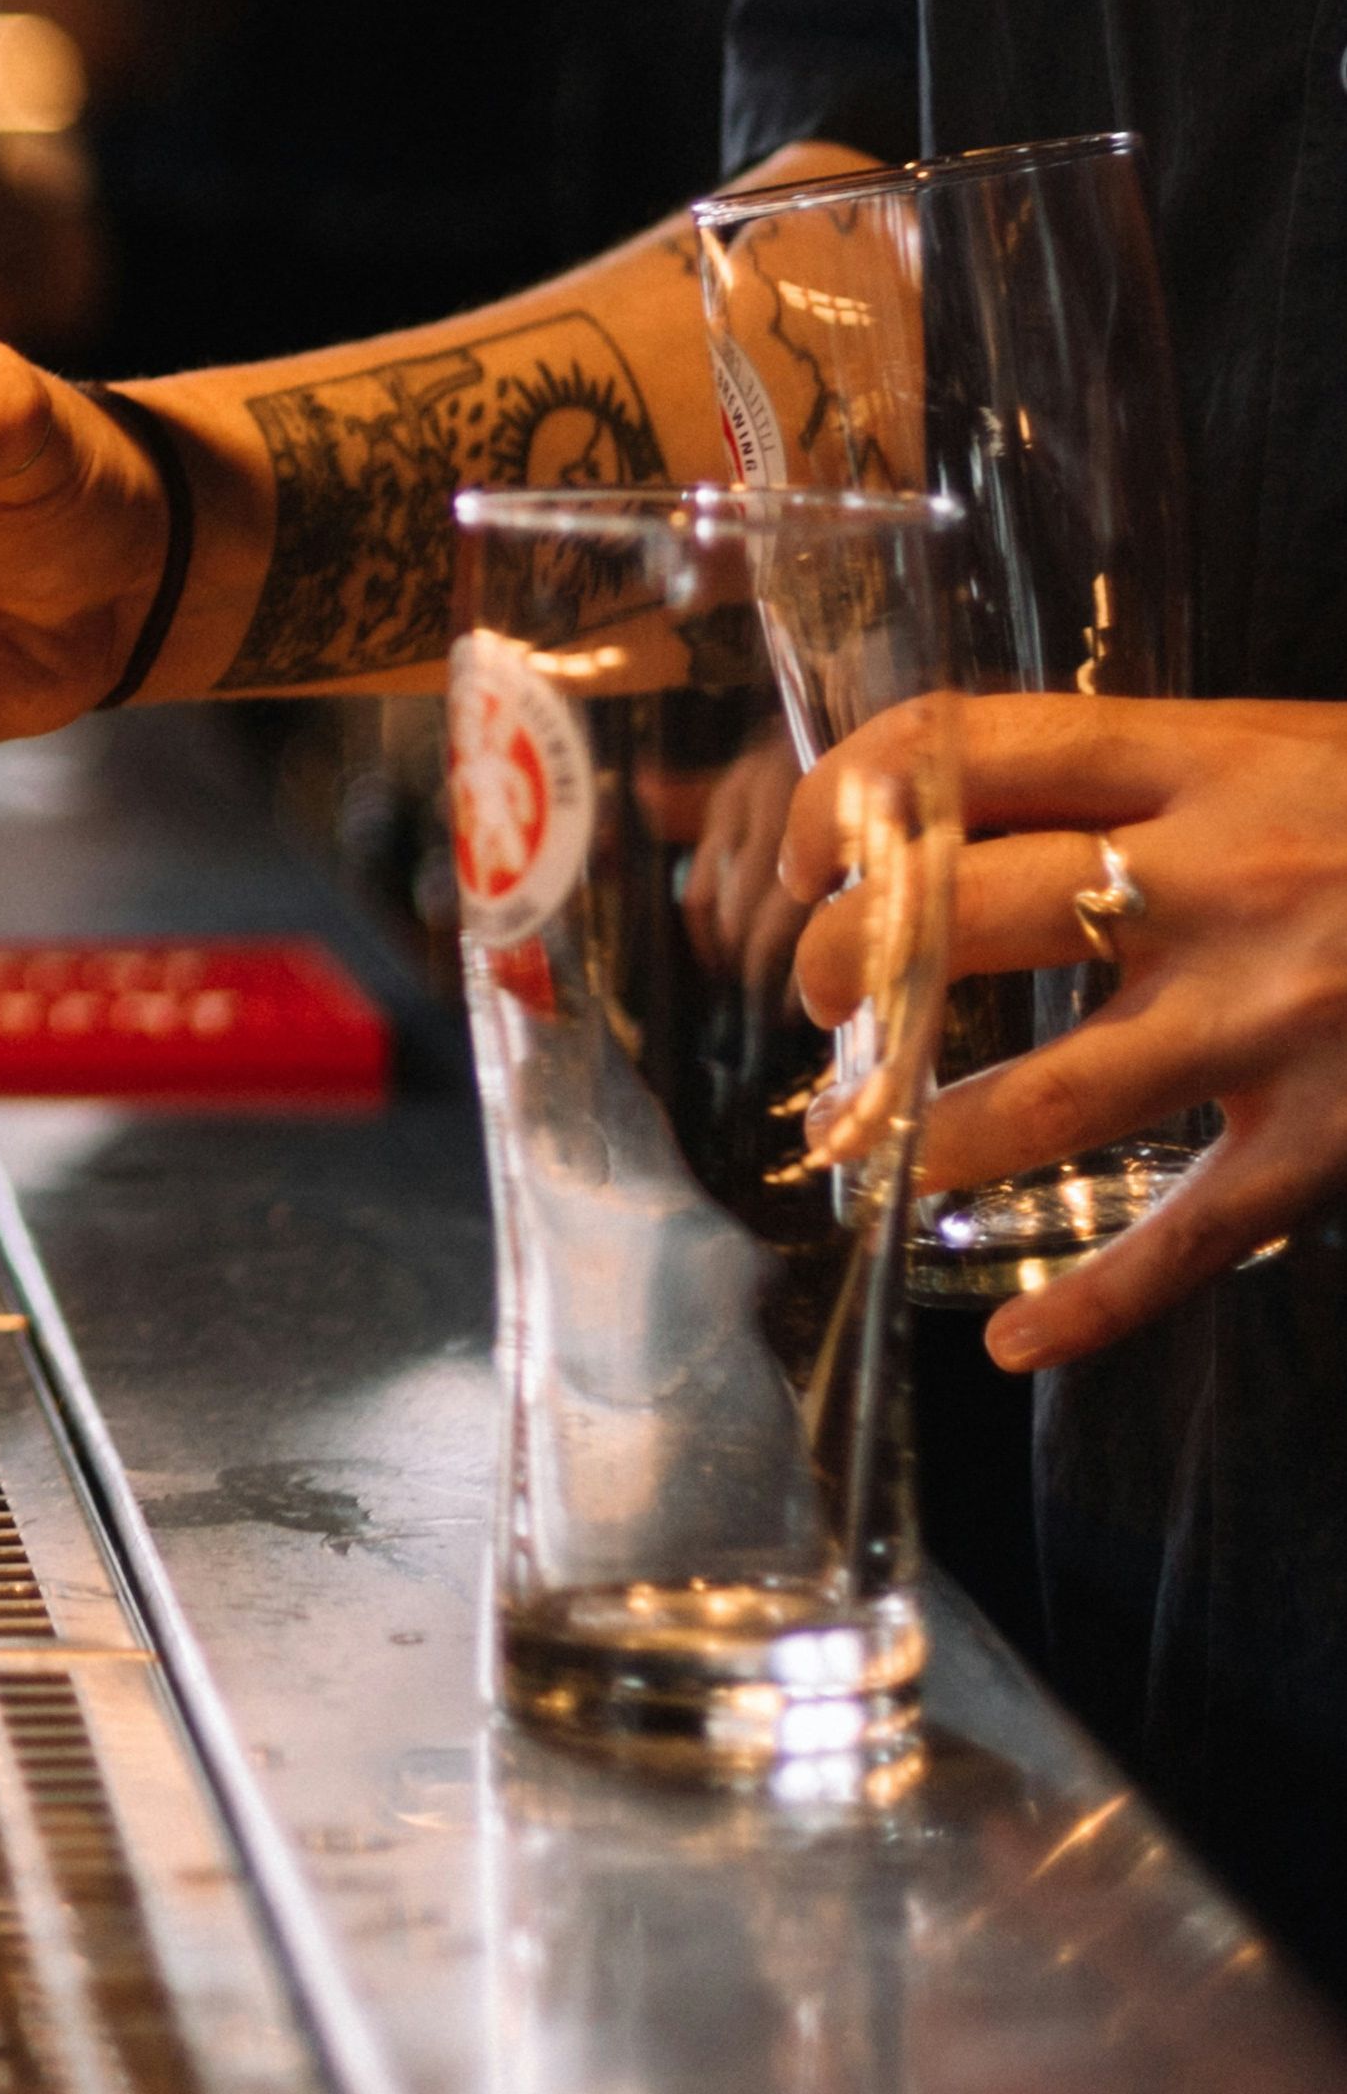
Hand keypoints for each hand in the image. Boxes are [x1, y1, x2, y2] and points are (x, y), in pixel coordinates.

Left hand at [784, 693, 1346, 1369]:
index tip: (801, 855)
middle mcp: (1226, 883)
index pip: (962, 749)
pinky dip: (1092, 1307)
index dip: (844, 798)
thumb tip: (944, 811)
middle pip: (959, 916)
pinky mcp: (1336, 1144)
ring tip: (860, 1156)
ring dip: (924, 1137)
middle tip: (816, 1005)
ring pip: (1043, 1097)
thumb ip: (1139, 777)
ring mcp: (1281, 1021)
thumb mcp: (1289, 749)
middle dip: (847, 968)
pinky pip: (1188, 1240)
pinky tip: (1013, 1344)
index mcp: (1206, 762)